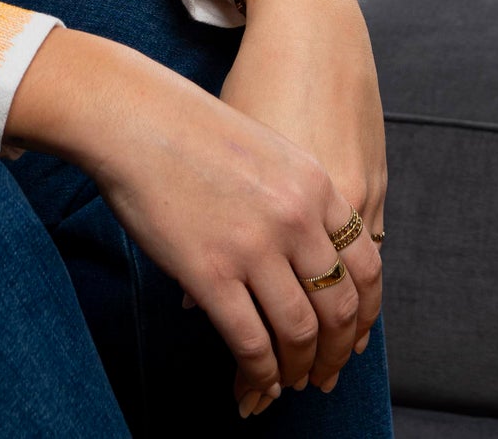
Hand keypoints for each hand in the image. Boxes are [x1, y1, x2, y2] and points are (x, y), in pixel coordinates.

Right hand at [218, 0, 386, 400]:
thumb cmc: (187, 126)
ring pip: (298, 332)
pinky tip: (254, 381)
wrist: (132, 116)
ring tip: (288, 381)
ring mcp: (254, 247)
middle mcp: (295, 218)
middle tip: (324, 373)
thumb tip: (303, 256)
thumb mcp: (265, 149)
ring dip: (298, 368)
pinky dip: (259, 373)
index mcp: (314, 185)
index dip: (364, 312)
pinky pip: (251, 342)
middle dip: (335, 352)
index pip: (365, 267)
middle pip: (339, 307)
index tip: (350, 335)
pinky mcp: (210, 273)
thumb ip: (295, 198)